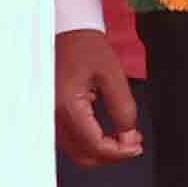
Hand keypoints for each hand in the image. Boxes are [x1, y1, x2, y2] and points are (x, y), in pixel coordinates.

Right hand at [59, 29, 144, 166]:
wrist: (66, 31)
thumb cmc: (87, 48)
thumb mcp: (114, 76)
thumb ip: (124, 110)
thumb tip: (128, 137)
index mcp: (67, 105)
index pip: (96, 146)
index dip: (121, 152)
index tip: (137, 145)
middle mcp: (53, 113)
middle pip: (83, 155)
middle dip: (111, 154)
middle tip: (132, 143)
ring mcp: (49, 113)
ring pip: (76, 150)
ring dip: (101, 150)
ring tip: (122, 136)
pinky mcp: (51, 111)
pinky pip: (70, 139)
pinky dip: (90, 141)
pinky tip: (105, 130)